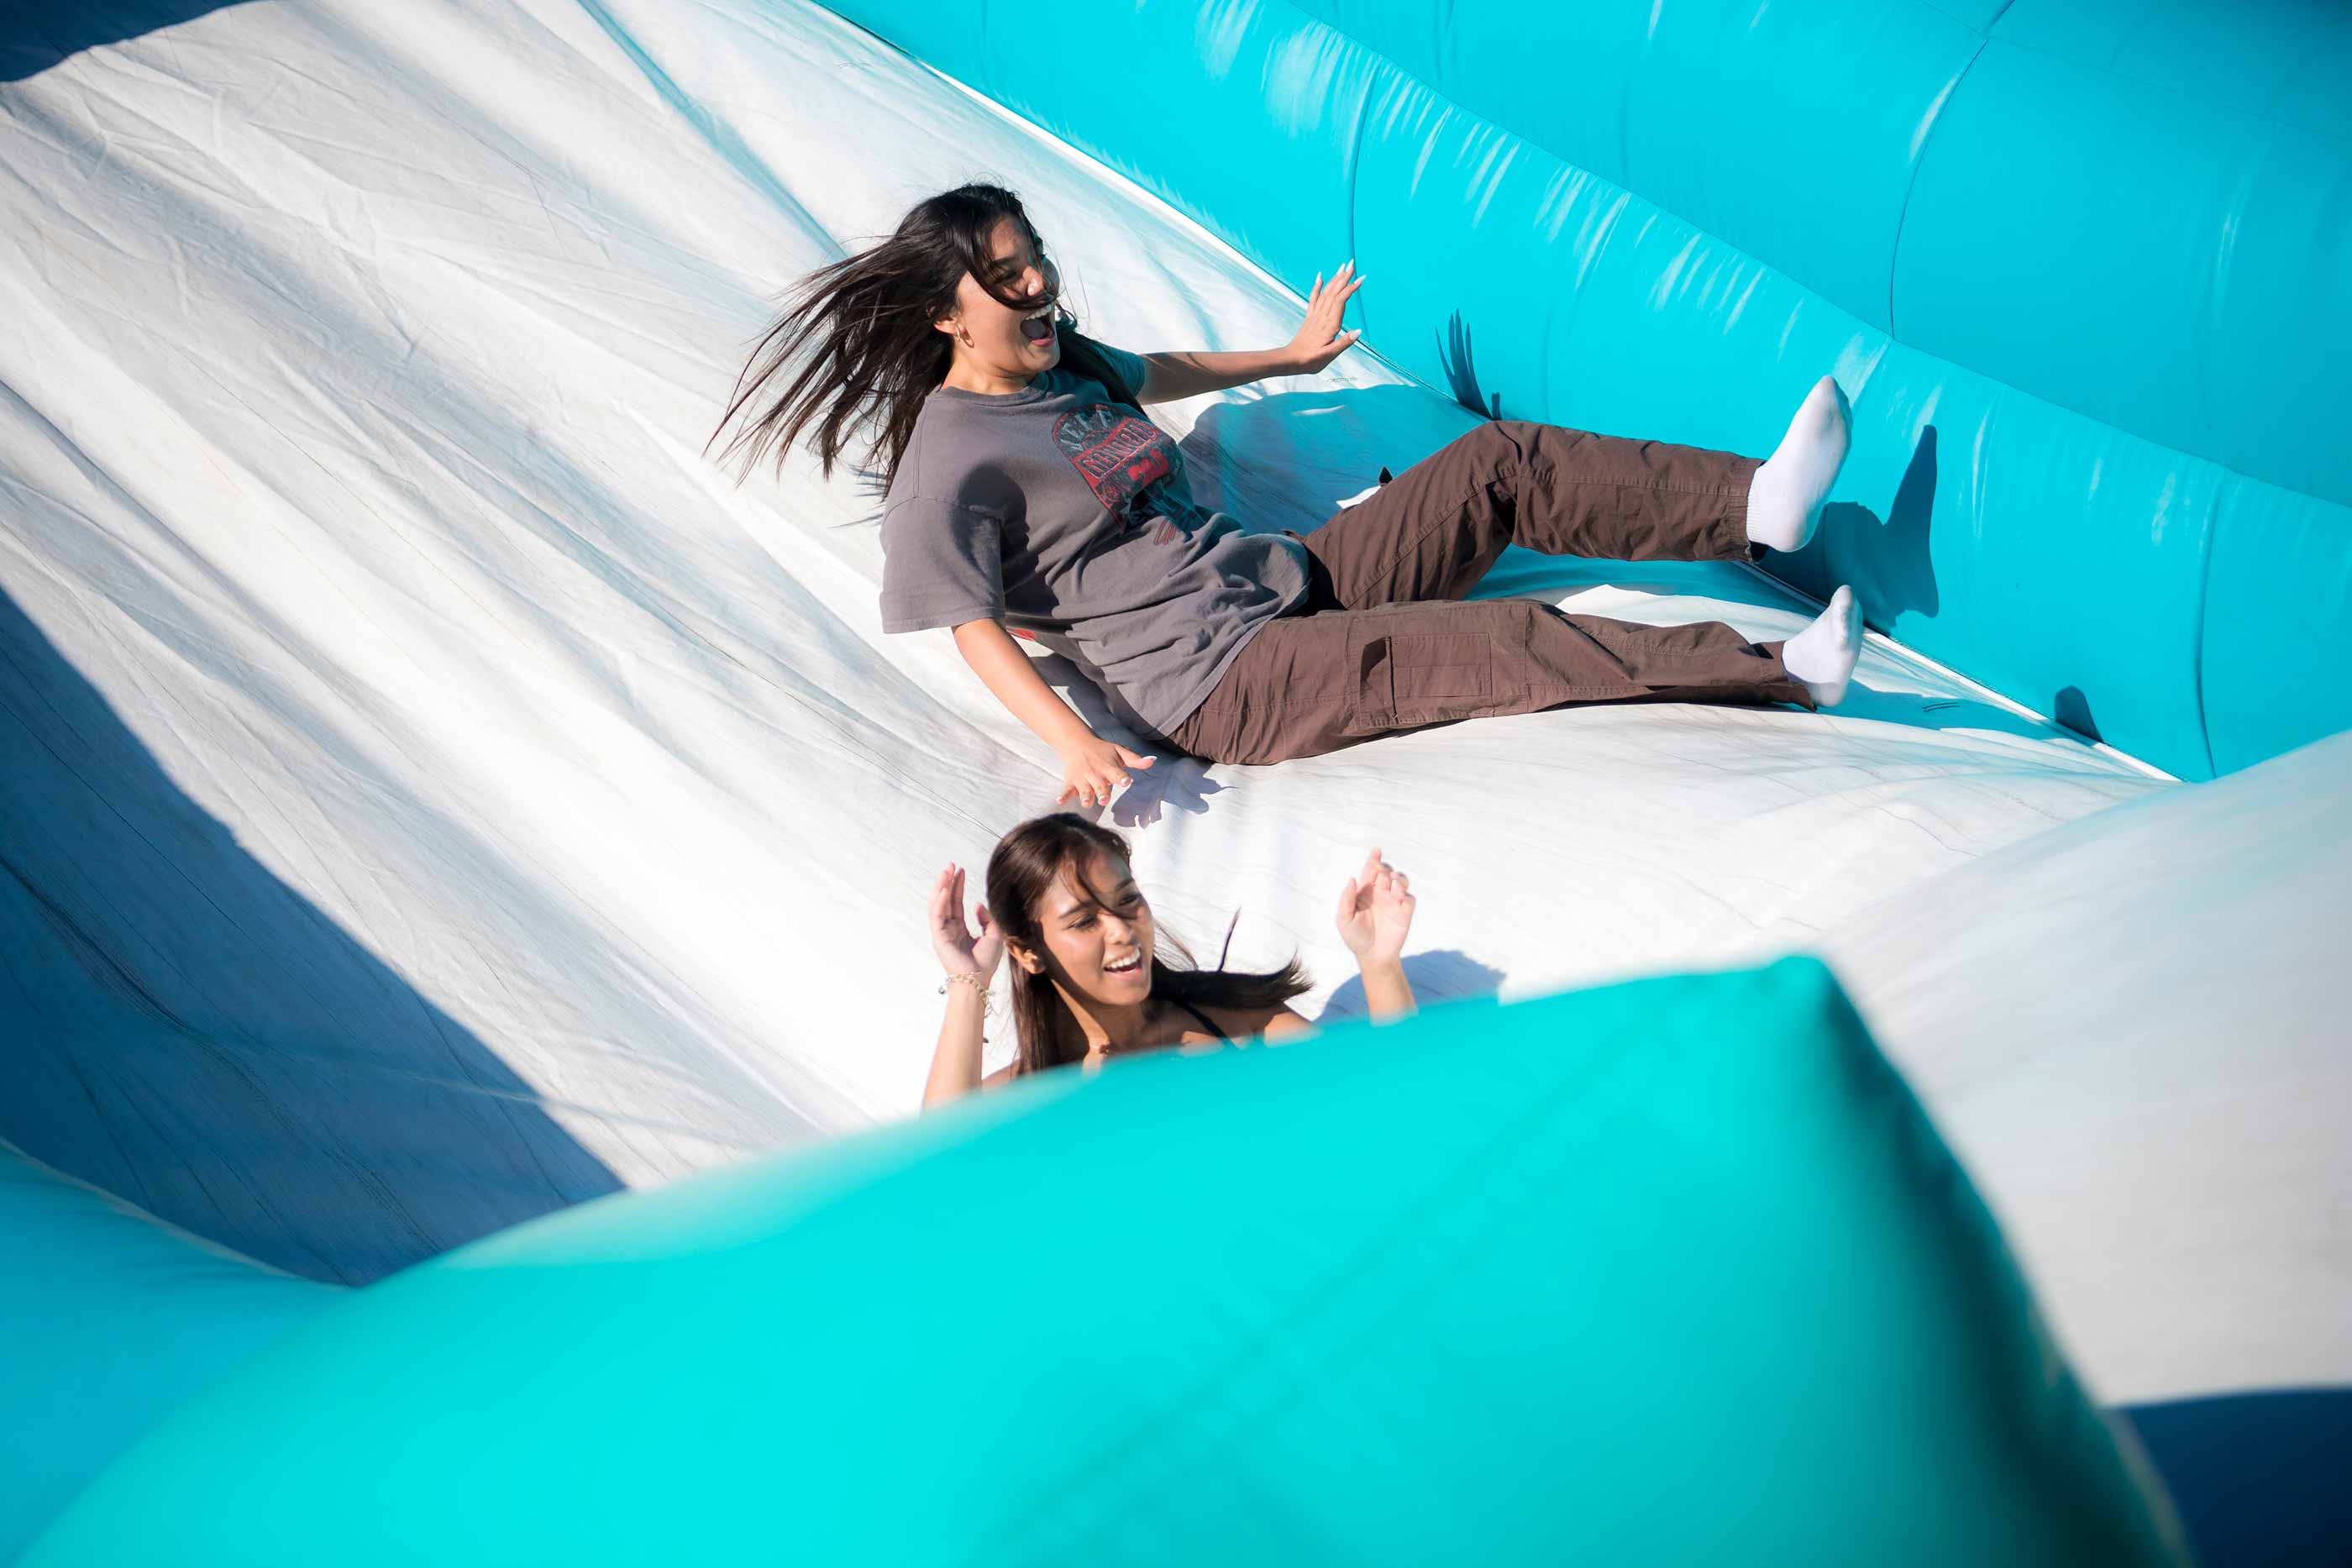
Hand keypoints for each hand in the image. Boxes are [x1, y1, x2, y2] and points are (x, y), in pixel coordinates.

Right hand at [929, 864, 1004, 978]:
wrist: (978, 980)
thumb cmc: (985, 963)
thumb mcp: (993, 936)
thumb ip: (987, 919)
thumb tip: (978, 904)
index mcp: (959, 930)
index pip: (956, 904)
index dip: (958, 887)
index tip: (961, 871)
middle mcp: (948, 930)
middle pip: (946, 901)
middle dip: (948, 882)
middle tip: (952, 865)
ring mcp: (942, 933)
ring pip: (938, 905)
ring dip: (941, 887)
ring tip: (947, 871)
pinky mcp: (938, 937)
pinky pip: (936, 915)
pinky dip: (940, 901)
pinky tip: (945, 889)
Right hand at [1054, 732, 1155, 809]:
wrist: (1077, 743)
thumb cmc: (1102, 750)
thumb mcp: (1119, 752)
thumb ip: (1135, 760)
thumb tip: (1153, 760)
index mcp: (1108, 767)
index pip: (1117, 773)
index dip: (1122, 777)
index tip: (1127, 781)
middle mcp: (1095, 773)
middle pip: (1100, 785)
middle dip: (1102, 792)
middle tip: (1104, 799)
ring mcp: (1082, 778)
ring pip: (1084, 790)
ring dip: (1085, 796)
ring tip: (1087, 802)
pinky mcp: (1071, 782)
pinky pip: (1067, 789)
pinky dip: (1063, 795)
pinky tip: (1060, 801)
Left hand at [1287, 260, 1364, 373]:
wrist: (1290, 360)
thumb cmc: (1310, 360)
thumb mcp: (1329, 355)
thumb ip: (1343, 343)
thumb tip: (1358, 331)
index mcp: (1329, 325)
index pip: (1341, 301)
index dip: (1351, 289)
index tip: (1361, 279)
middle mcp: (1322, 317)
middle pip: (1334, 292)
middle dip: (1344, 277)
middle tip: (1352, 264)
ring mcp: (1315, 316)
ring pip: (1325, 293)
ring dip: (1334, 279)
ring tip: (1342, 267)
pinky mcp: (1309, 318)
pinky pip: (1313, 299)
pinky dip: (1317, 286)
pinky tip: (1320, 276)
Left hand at [1335, 848, 1413, 964]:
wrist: (1372, 956)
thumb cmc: (1355, 937)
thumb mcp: (1344, 919)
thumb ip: (1346, 899)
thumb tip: (1352, 879)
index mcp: (1365, 892)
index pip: (1370, 871)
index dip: (1373, 860)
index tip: (1376, 851)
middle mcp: (1381, 894)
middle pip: (1386, 872)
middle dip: (1385, 868)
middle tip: (1381, 872)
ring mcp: (1394, 902)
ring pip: (1401, 881)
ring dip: (1399, 878)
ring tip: (1393, 882)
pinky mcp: (1405, 913)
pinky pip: (1410, 899)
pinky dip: (1406, 895)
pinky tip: (1399, 897)